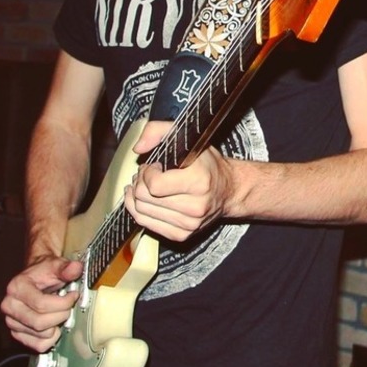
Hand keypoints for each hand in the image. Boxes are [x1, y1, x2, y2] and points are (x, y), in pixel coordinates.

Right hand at [0, 255, 83, 351]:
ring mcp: (12, 322)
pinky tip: (54, 324)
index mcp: (16, 288)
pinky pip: (39, 345)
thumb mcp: (55, 265)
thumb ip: (66, 268)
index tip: (73, 295)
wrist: (35, 278)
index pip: (41, 304)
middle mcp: (9, 306)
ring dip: (57, 325)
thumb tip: (75, 269)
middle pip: (40, 322)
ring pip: (42, 335)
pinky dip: (51, 338)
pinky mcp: (17, 334)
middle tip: (68, 306)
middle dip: (61, 315)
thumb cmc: (44, 272)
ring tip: (59, 312)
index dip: (63, 302)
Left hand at [125, 120, 234, 242]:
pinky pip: (146, 224)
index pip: (153, 185)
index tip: (155, 166)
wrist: (228, 191)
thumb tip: (138, 147)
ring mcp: (189, 224)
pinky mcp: (182, 235)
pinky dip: (140, 211)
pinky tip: (145, 200)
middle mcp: (196, 206)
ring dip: (137, 196)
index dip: (146, 173)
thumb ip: (158, 131)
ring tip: (146, 186)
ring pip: (141, 212)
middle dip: (139, 183)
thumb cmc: (208, 165)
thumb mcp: (188, 138)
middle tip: (147, 174)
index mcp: (199, 181)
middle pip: (144, 199)